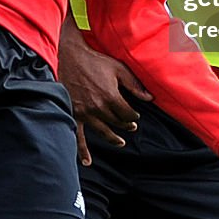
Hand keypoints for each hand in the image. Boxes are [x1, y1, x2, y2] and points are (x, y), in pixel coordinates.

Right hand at [58, 18, 152, 165]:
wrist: (69, 57)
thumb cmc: (94, 61)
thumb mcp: (118, 68)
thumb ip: (134, 84)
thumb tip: (149, 97)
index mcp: (111, 96)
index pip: (128, 114)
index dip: (134, 116)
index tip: (135, 115)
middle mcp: (98, 108)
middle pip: (117, 122)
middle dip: (126, 124)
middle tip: (131, 126)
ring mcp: (85, 113)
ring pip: (103, 131)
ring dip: (113, 138)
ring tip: (120, 142)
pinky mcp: (73, 113)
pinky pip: (78, 135)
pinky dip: (82, 150)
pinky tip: (87, 162)